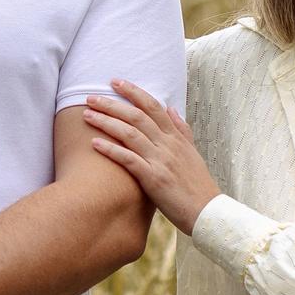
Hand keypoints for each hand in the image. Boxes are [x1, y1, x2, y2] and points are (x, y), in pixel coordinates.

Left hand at [82, 78, 218, 234]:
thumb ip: (182, 130)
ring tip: (87, 115)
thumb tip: (172, 108)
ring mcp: (160, 160)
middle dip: (112, 104)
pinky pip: (128, 159)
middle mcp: (168, 145)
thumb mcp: (193, 153)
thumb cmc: (198, 185)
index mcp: (176, 137)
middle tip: (91, 97)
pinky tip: (94, 143)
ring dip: (106, 122)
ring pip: (130, 133)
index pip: (153, 106)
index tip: (116, 82)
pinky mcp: (153, 179)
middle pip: (137, 116)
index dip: (133, 92)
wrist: (207, 212)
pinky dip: (110, 150)